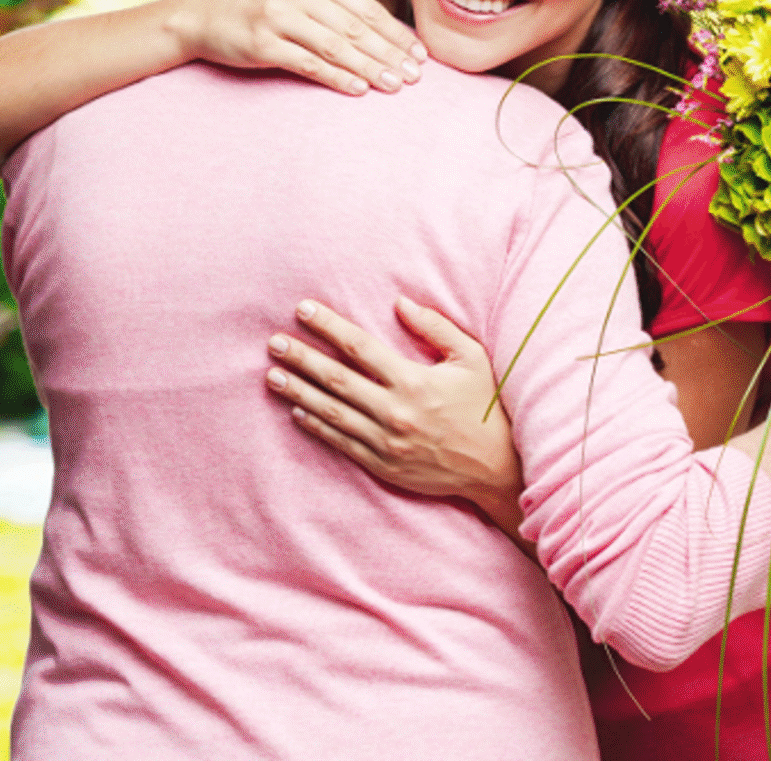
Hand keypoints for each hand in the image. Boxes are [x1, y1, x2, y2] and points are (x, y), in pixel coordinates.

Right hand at [170, 0, 425, 96]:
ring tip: (395, 85)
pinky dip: (336, 77)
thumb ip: (336, 7)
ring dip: (370, 68)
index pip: (365, 7)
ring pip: (336, 46)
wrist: (203, 16)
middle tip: (416, 76)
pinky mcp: (263, 43)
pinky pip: (308, 63)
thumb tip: (387, 35)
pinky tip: (358, 89)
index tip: (420, 54)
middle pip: (355, 28)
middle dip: (390, 54)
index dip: (396, 33)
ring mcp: (279, 16)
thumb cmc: (261, 9)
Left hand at [264, 297, 524, 529]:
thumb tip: (400, 303)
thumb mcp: (471, 358)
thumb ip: (435, 328)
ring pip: (332, 412)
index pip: (359, 347)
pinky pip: (342, 443)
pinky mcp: (384, 464)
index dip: (328, 326)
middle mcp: (395, 411)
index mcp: (413, 380)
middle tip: (274, 343)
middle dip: (301, 358)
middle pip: (336, 379)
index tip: (303, 310)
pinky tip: (298, 411)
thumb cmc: (485, 406)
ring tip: (273, 376)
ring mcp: (387, 441)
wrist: (497, 467)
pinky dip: (317, 426)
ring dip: (299, 392)